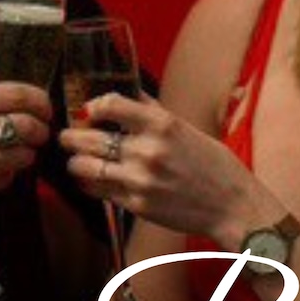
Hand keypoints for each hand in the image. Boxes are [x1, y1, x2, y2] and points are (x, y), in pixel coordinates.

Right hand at [0, 82, 51, 221]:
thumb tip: (6, 106)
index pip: (18, 93)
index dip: (41, 102)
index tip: (45, 110)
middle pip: (29, 125)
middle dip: (40, 132)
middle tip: (38, 136)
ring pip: (22, 155)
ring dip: (23, 157)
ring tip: (12, 157)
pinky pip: (4, 179)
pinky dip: (4, 177)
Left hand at [60, 92, 272, 242]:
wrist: (232, 206)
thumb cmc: (213, 165)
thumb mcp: (187, 128)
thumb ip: (153, 111)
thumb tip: (127, 94)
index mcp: (162, 124)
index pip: (109, 105)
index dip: (91, 107)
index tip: (87, 112)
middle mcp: (148, 150)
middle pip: (87, 137)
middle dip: (70, 137)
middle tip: (67, 137)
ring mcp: (140, 180)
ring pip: (84, 167)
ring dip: (75, 162)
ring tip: (77, 161)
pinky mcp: (136, 205)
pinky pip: (98, 191)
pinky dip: (89, 184)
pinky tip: (91, 180)